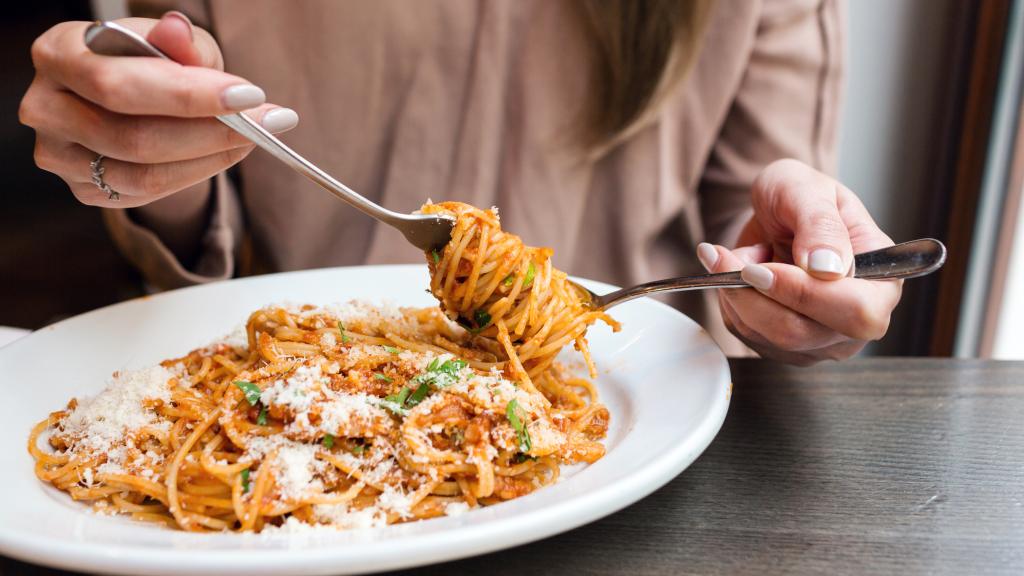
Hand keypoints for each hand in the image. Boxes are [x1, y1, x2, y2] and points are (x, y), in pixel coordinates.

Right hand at [19, 12, 298, 208]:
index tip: (249, 95)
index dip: (188, 94)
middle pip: (133, 136)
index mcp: (58, 53)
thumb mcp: (171, 43)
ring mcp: (60, 155)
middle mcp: (46, 106)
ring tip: (252, 137)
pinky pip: (147, 192)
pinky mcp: (83, 189)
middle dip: (210, 131)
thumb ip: (180, 43)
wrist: (130, 100)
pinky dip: (195, 174)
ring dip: (210, 157)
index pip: (119, 83)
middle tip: (265, 122)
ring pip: (144, 172)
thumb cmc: (147, 62)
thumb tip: (178, 32)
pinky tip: (223, 154)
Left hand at [697, 159, 901, 364]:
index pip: (855, 311)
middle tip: (726, 257)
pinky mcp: (784, 346)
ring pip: (766, 336)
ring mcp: (819, 340)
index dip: (804, 293)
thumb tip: (827, 269)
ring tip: (731, 255)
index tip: (760, 267)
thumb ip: (820, 225)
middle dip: (754, 294)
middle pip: (801, 332)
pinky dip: (730, 300)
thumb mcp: (808, 191)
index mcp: (882, 282)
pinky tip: (735, 274)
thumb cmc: (801, 197)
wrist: (775, 212)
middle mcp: (856, 321)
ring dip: (735, 292)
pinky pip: (747, 334)